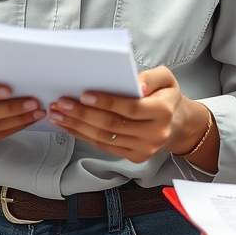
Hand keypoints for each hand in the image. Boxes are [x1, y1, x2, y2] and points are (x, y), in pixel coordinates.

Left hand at [46, 66, 215, 168]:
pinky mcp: (134, 157)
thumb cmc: (165, 96)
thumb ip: (152, 77)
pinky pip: (104, 146)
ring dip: (77, 126)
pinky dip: (83, 136)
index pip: (130, 108)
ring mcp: (144, 149)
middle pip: (112, 124)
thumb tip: (136, 85)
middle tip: (62, 103)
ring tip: (58, 115)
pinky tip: (68, 126)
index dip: (106, 102)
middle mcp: (154, 134)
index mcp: (162, 112)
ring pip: (104, 138)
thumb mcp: (167, 79)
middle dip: (83, 114)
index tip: (84, 94)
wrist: (177, 124)